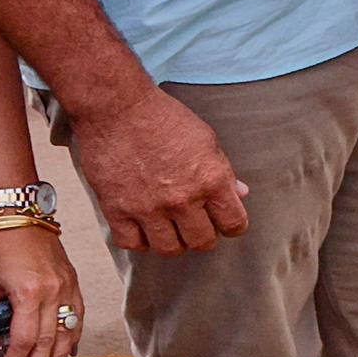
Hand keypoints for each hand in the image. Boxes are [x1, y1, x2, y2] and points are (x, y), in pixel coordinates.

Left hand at [0, 224, 80, 356]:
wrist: (18, 213)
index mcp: (28, 292)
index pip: (25, 338)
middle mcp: (52, 291)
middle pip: (49, 340)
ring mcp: (67, 286)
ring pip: (68, 331)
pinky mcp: (73, 280)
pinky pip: (78, 314)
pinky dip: (74, 335)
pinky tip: (70, 350)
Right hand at [71, 85, 247, 252]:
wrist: (117, 106)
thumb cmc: (162, 117)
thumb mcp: (205, 139)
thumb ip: (223, 171)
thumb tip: (240, 193)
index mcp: (211, 180)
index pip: (234, 224)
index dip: (231, 226)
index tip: (223, 222)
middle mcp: (182, 199)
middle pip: (202, 242)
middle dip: (202, 235)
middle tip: (194, 224)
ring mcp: (149, 208)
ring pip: (169, 249)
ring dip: (172, 241)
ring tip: (168, 227)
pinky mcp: (118, 210)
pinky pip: (132, 244)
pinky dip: (139, 240)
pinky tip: (141, 227)